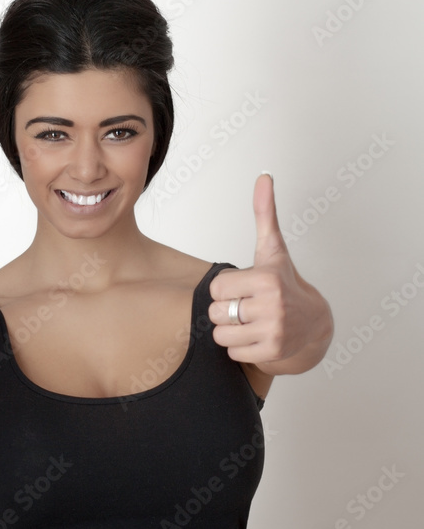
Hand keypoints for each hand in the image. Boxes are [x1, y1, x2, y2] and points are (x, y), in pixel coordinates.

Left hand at [208, 174, 332, 372]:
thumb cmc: (284, 282)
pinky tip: (256, 336)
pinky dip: (239, 347)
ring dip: (230, 330)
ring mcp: (273, 331)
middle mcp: (272, 305)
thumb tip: (264, 176)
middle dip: (227, 310)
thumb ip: (264, 213)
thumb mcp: (272, 248)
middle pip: (216, 312)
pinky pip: (232, 352)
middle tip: (247, 305)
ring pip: (221, 334)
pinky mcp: (272, 352)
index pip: (216, 288)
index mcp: (267, 278)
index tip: (244, 287)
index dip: (226, 288)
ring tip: (250, 321)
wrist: (313, 322)